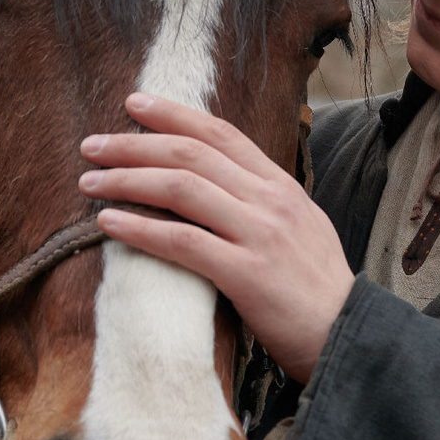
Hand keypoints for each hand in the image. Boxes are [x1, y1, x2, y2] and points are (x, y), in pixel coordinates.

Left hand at [79, 93, 350, 381]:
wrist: (350, 336)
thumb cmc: (317, 291)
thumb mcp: (299, 229)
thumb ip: (261, 204)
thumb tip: (215, 188)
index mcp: (282, 186)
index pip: (221, 133)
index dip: (173, 114)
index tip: (133, 103)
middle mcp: (271, 201)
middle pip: (191, 154)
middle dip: (134, 144)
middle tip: (92, 144)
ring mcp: (260, 234)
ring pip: (181, 189)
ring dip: (127, 180)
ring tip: (90, 182)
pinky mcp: (246, 274)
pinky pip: (182, 241)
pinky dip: (139, 229)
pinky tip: (108, 224)